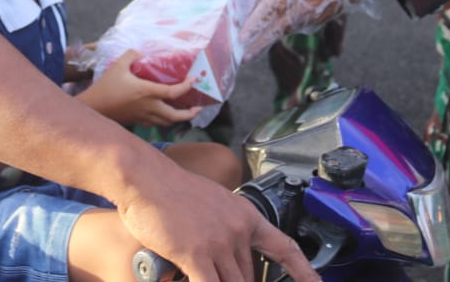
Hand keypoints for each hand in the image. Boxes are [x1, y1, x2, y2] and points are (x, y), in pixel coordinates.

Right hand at [77, 50, 200, 125]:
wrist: (93, 107)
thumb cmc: (106, 86)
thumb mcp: (118, 65)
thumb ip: (131, 55)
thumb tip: (140, 51)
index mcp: (147, 92)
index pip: (173, 92)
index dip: (186, 87)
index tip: (193, 80)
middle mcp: (149, 107)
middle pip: (174, 116)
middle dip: (189, 114)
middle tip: (198, 109)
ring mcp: (143, 116)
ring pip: (166, 123)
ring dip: (178, 119)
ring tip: (185, 113)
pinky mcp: (137, 121)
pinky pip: (155, 124)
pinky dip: (164, 121)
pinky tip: (164, 115)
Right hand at [119, 160, 320, 281]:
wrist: (146, 178)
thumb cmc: (171, 190)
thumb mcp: (211, 203)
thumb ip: (224, 228)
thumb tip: (226, 250)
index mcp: (245, 215)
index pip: (283, 247)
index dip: (302, 270)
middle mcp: (237, 230)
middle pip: (249, 276)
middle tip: (220, 273)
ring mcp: (219, 243)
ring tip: (205, 273)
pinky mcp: (196, 254)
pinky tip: (195, 281)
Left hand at [238, 0, 380, 56]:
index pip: (270, 10)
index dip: (255, 25)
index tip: (242, 38)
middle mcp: (302, 8)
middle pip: (275, 30)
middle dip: (258, 45)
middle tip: (242, 59)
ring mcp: (311, 18)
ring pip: (284, 31)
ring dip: (268, 42)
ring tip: (251, 52)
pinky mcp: (317, 22)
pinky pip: (295, 28)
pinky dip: (282, 33)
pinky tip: (271, 36)